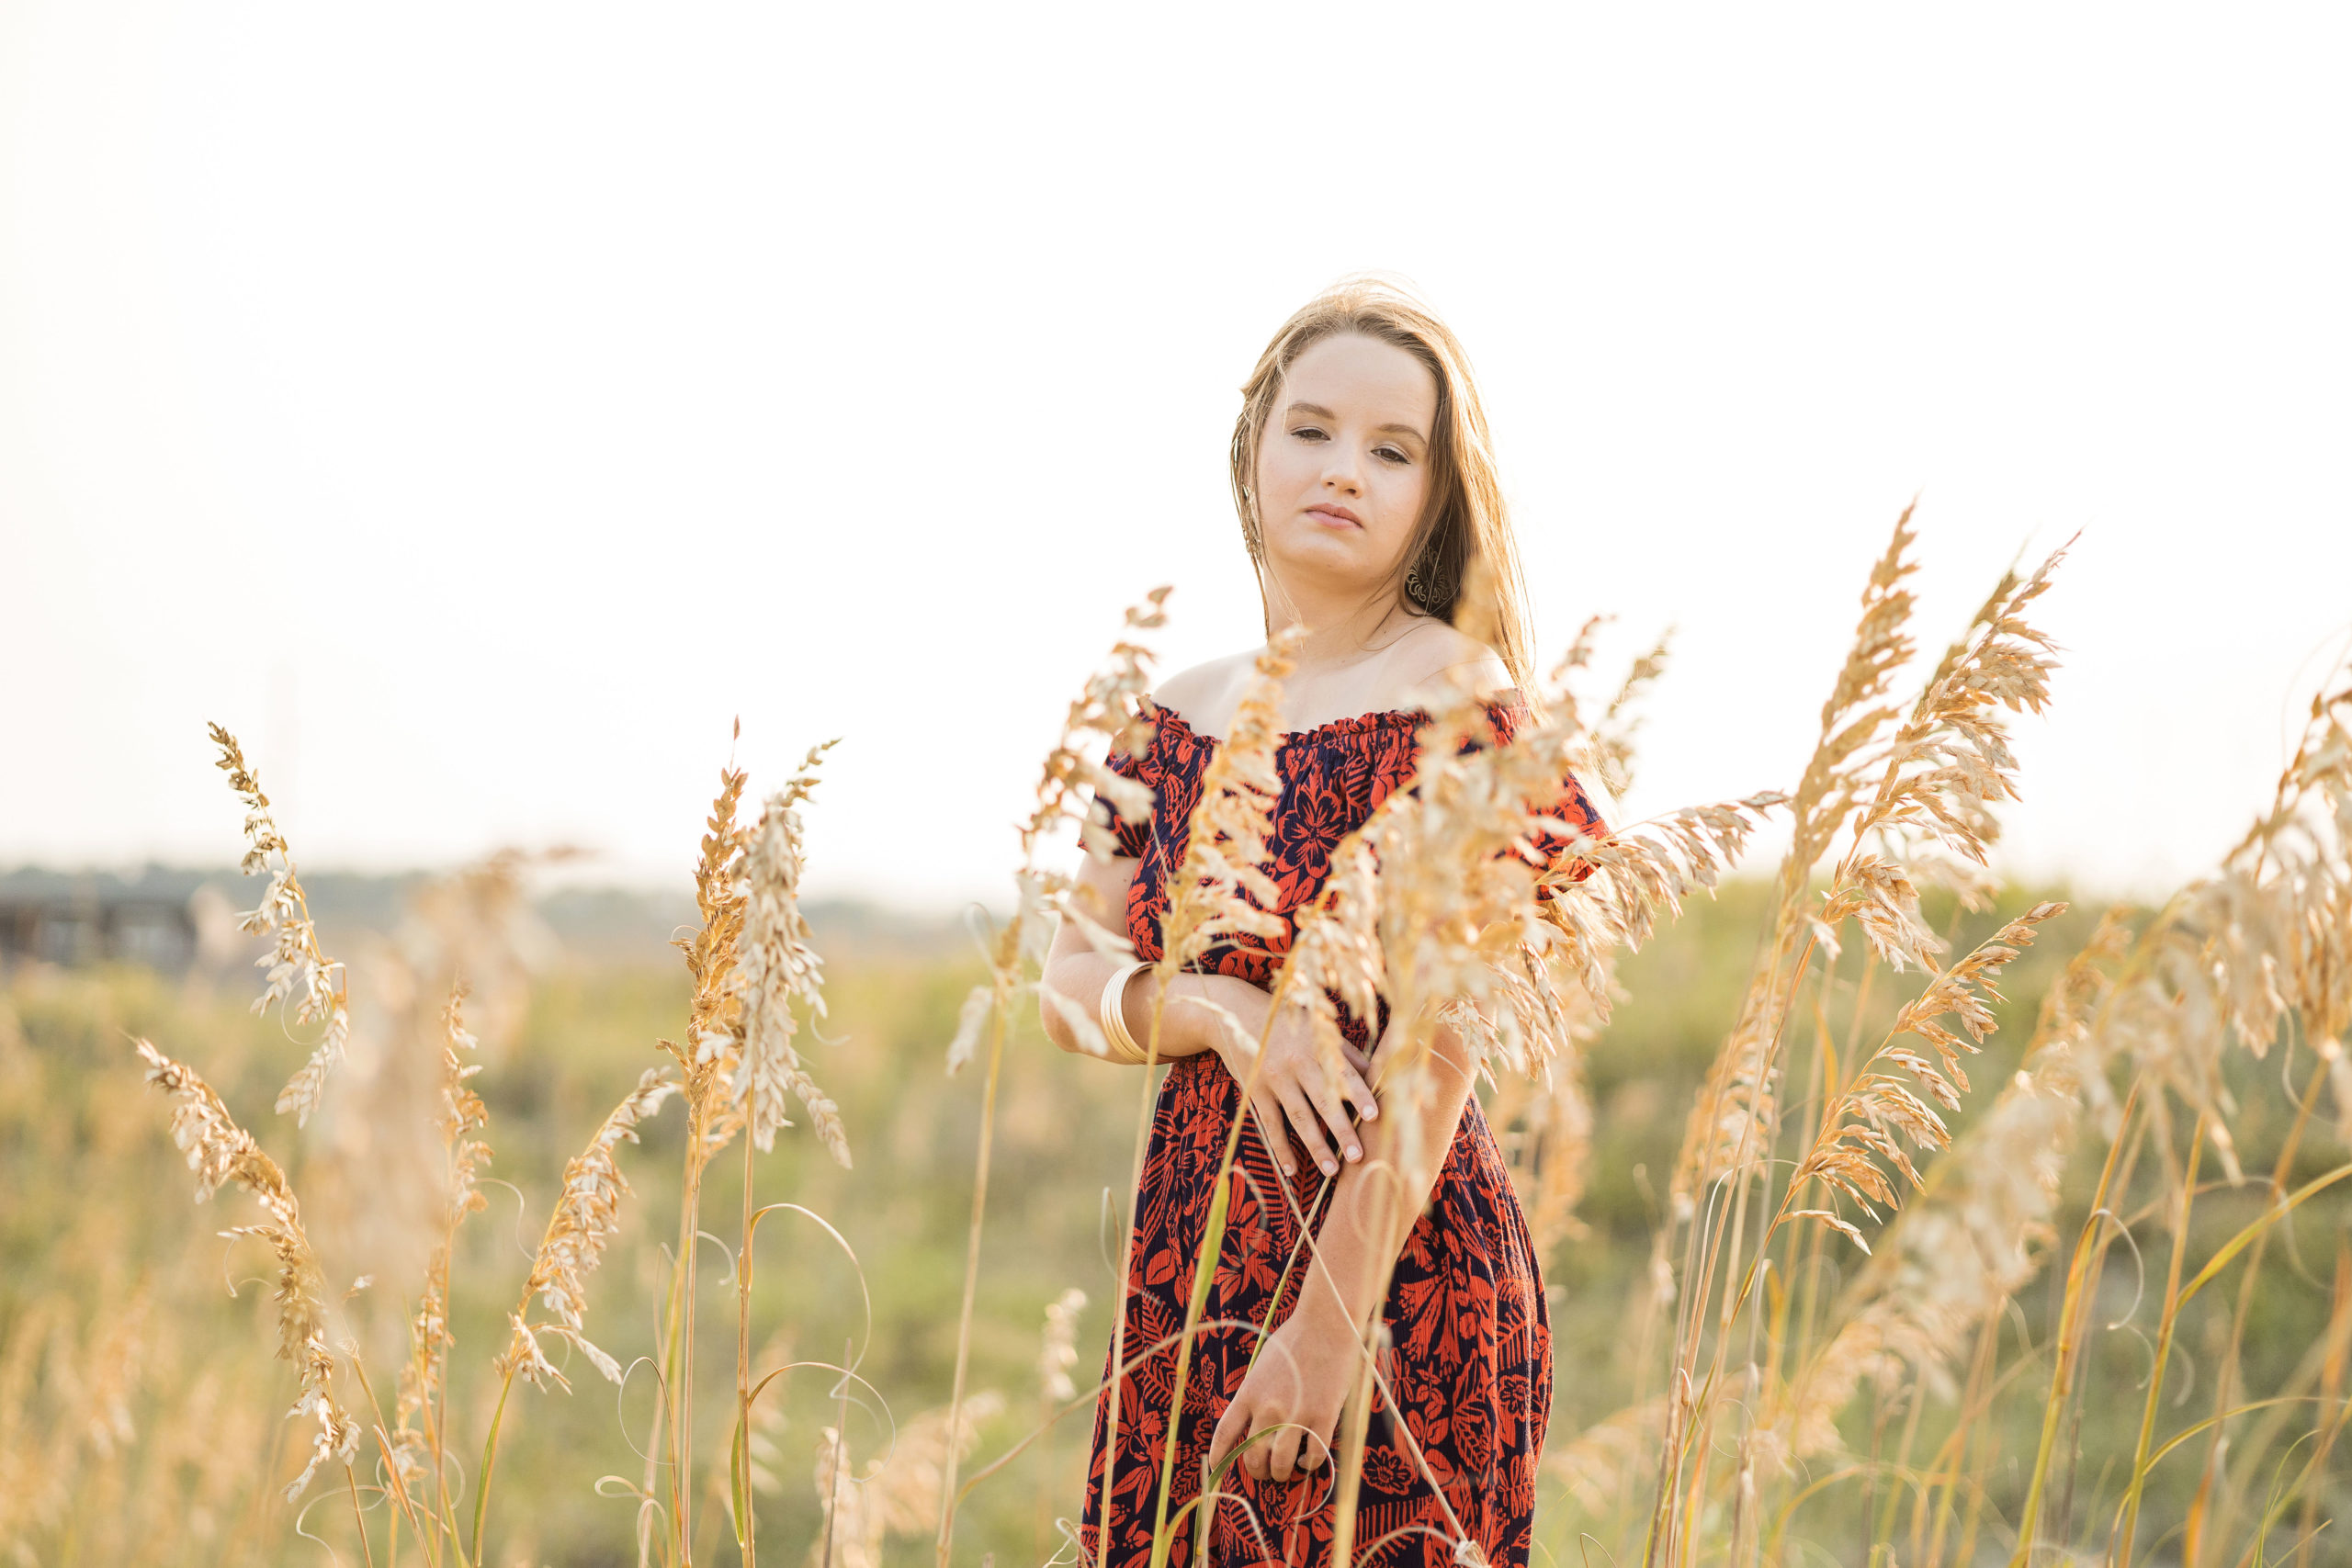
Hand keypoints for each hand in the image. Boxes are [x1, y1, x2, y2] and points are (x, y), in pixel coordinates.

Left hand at [1205, 1297, 1361, 1483]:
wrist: (1327, 1324)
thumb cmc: (1295, 1339)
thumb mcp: (1262, 1364)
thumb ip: (1255, 1392)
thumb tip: (1252, 1420)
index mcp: (1249, 1393)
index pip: (1225, 1434)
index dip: (1218, 1457)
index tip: (1216, 1469)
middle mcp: (1268, 1408)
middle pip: (1252, 1457)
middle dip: (1257, 1472)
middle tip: (1265, 1472)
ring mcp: (1296, 1415)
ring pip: (1280, 1464)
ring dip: (1281, 1473)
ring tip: (1286, 1471)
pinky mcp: (1323, 1417)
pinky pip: (1313, 1456)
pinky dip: (1309, 1464)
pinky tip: (1308, 1459)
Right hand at [1213, 995, 1378, 1179]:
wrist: (1235, 1013)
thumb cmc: (1287, 1023)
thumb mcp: (1316, 1028)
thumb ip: (1345, 1053)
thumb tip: (1377, 1075)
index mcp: (1317, 1047)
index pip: (1343, 1074)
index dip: (1359, 1095)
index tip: (1375, 1116)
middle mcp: (1296, 1063)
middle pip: (1322, 1101)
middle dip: (1341, 1130)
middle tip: (1358, 1156)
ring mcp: (1273, 1079)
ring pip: (1298, 1117)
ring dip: (1315, 1146)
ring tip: (1331, 1171)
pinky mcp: (1255, 1091)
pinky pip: (1270, 1124)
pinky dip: (1280, 1148)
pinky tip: (1292, 1170)